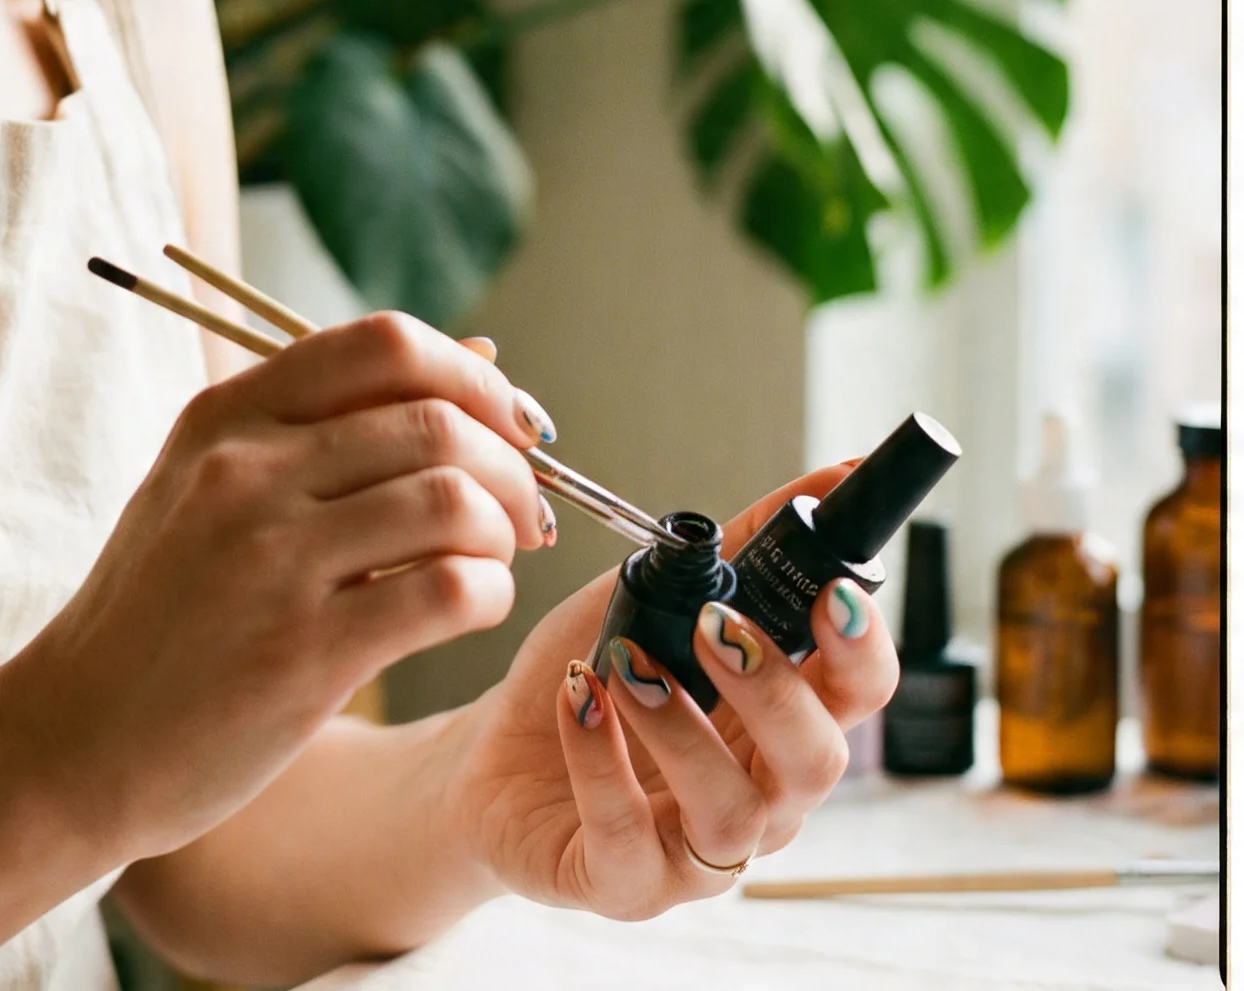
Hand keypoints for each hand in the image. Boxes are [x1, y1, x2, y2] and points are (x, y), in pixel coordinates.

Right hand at [0, 313, 556, 863]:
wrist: (71, 738)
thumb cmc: (159, 609)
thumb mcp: (212, 483)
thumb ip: (334, 417)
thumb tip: (481, 353)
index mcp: (226, 416)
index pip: (384, 344)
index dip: (473, 374)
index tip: (508, 423)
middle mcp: (247, 472)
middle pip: (435, 419)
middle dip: (509, 461)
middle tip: (523, 508)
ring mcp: (272, 561)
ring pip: (453, 500)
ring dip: (505, 530)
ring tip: (496, 560)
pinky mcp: (303, 652)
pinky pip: (446, 591)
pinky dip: (489, 594)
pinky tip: (473, 609)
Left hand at [444, 463, 899, 917]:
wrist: (497, 751)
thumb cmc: (597, 670)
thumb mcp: (664, 595)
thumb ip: (746, 546)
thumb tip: (839, 474)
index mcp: (780, 720)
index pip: (860, 694)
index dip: (862, 647)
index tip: (832, 592)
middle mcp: (759, 796)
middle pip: (817, 762)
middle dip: (773, 687)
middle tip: (715, 624)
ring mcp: (696, 851)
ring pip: (730, 812)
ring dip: (680, 726)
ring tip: (626, 663)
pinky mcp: (623, 884)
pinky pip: (628, 842)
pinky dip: (602, 765)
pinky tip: (580, 703)